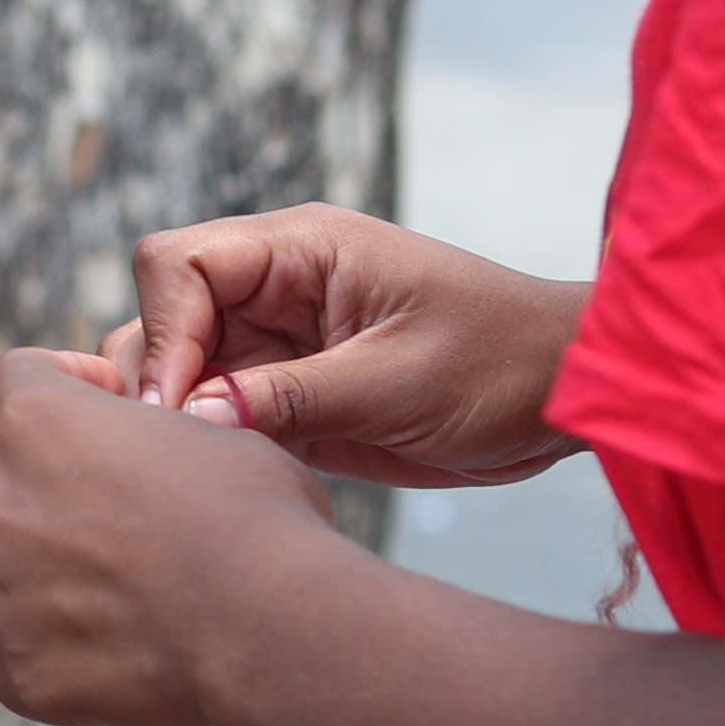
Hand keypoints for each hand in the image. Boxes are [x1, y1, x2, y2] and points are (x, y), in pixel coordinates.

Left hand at [0, 347, 344, 725]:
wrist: (274, 622)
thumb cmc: (261, 516)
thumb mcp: (208, 437)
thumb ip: (140, 437)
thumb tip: (134, 442)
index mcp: (42, 421)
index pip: (8, 378)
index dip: (56, 384)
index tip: (101, 406)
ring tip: (52, 587)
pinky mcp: (22, 677)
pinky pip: (2, 665)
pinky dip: (37, 659)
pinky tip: (95, 657)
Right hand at [96, 203, 587, 487]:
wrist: (567, 396)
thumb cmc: (501, 363)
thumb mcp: (397, 382)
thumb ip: (290, 397)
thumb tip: (192, 418)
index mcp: (301, 250)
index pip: (177, 263)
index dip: (162, 331)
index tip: (180, 406)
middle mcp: (277, 287)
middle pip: (162, 314)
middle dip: (157, 378)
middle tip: (188, 448)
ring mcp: (279, 341)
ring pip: (180, 367)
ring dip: (181, 415)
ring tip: (213, 466)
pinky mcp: (291, 392)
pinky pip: (221, 411)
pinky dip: (215, 443)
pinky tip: (238, 475)